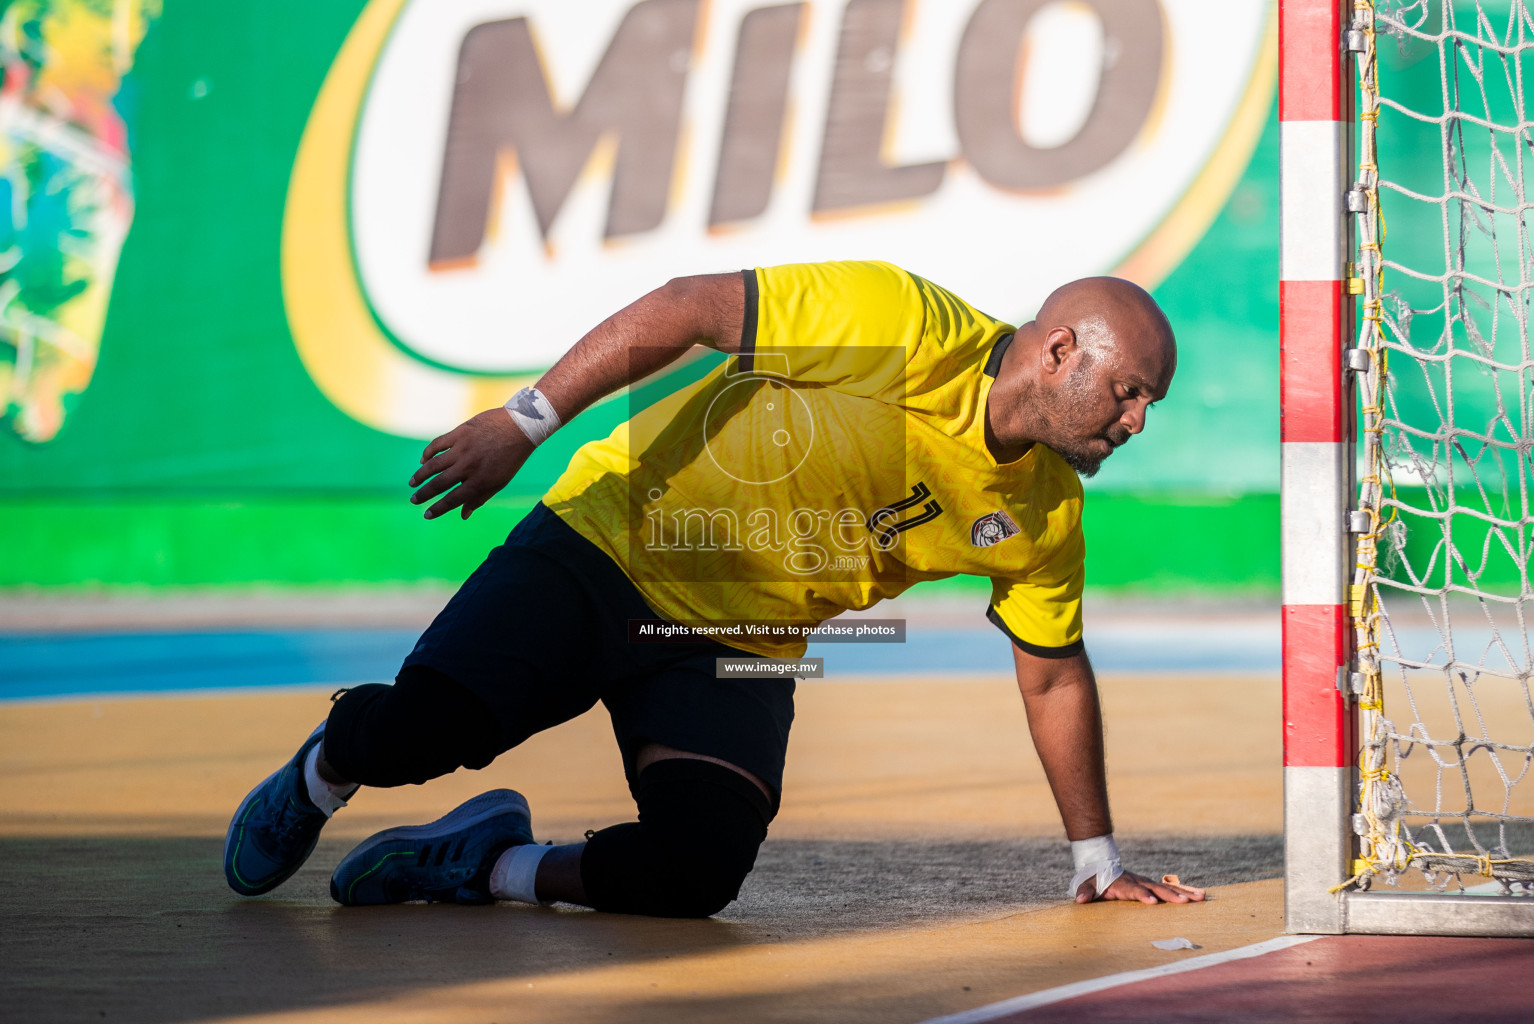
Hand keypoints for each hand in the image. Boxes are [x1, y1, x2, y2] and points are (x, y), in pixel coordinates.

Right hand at [408, 407, 532, 519]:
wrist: (520, 427)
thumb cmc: (511, 458)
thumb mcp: (500, 482)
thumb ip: (479, 498)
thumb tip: (463, 515)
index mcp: (480, 481)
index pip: (452, 500)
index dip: (438, 509)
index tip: (426, 515)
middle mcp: (468, 466)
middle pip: (439, 483)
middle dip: (424, 494)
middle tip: (414, 500)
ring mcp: (462, 448)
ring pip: (433, 465)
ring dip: (420, 475)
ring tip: (413, 483)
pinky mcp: (459, 433)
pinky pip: (437, 444)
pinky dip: (428, 453)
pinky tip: (423, 461)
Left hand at [1076, 870, 1204, 904]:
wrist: (1103, 865)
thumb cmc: (1095, 879)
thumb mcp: (1087, 885)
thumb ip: (1085, 892)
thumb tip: (1080, 899)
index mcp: (1124, 885)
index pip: (1135, 891)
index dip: (1143, 896)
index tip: (1153, 902)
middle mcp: (1139, 882)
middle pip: (1157, 889)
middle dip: (1171, 896)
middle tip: (1185, 902)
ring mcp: (1148, 883)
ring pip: (1168, 888)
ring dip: (1184, 893)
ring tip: (1201, 897)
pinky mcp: (1153, 886)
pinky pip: (1171, 889)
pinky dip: (1185, 891)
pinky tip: (1200, 896)